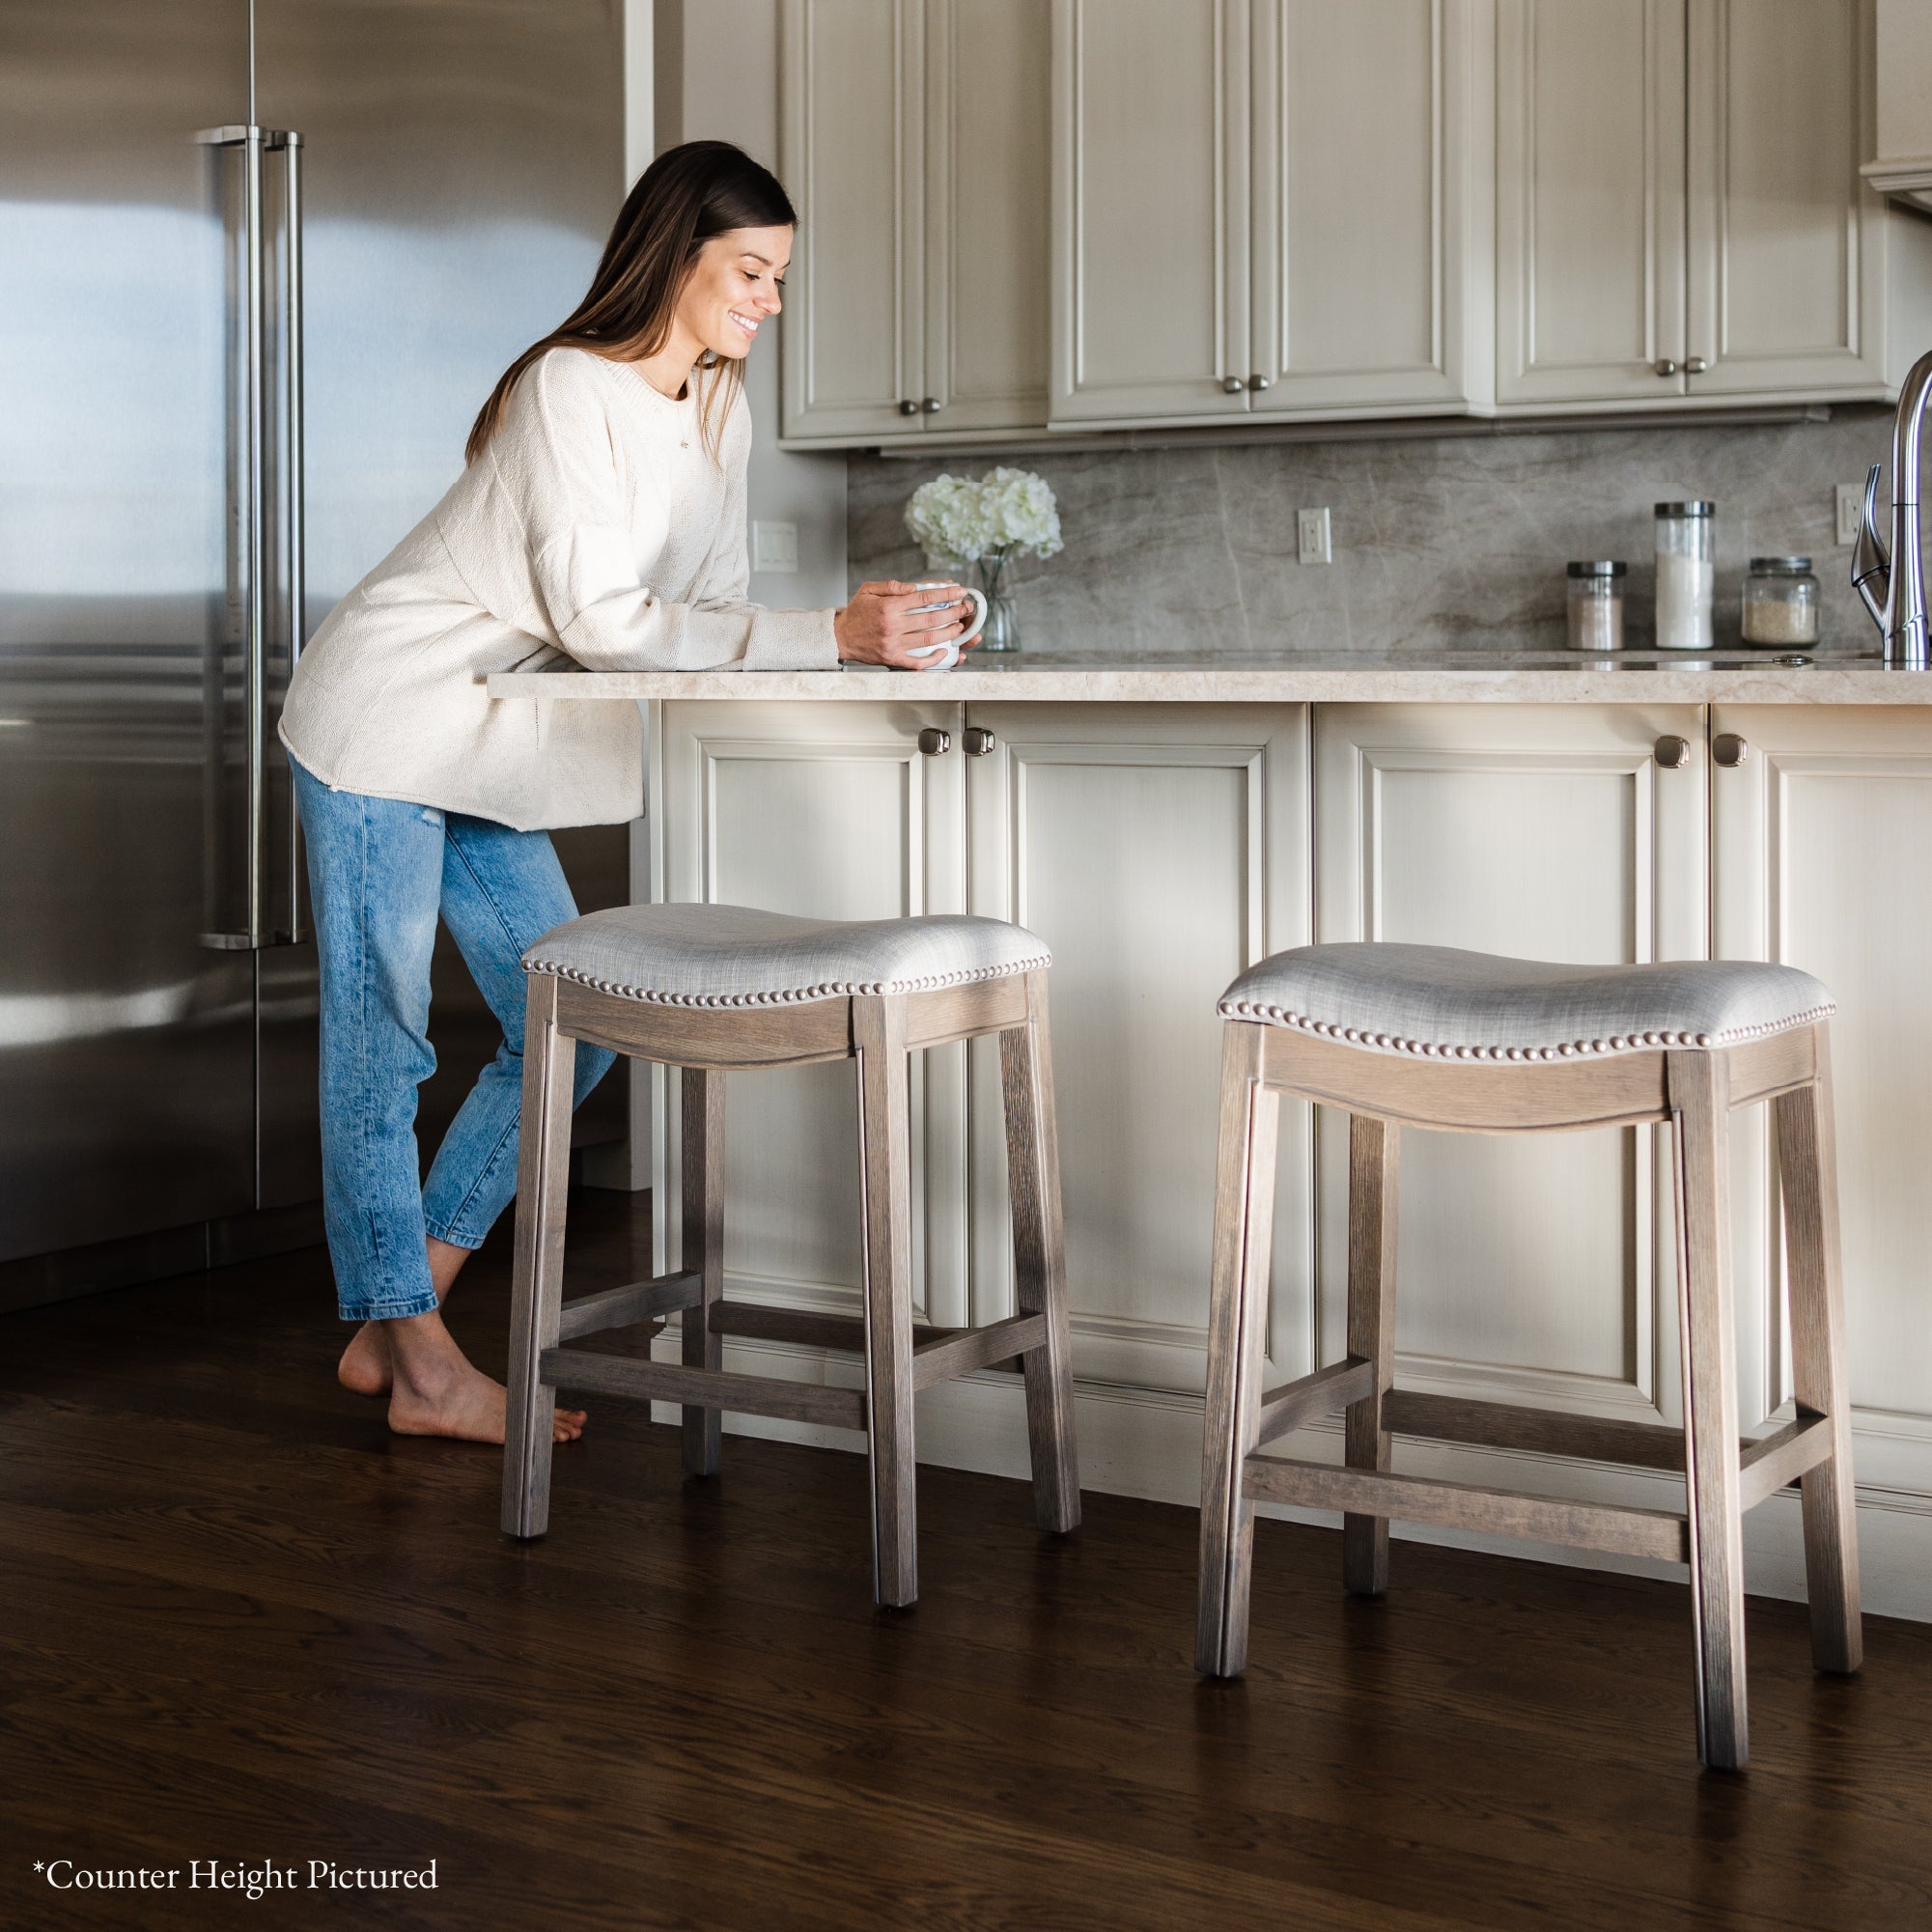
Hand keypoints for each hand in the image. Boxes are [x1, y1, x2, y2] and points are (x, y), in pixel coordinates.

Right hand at [834, 580, 978, 669]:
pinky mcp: (892, 658)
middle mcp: (893, 625)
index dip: (945, 594)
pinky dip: (933, 658)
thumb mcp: (868, 589)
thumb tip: (915, 587)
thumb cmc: (856, 613)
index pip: (924, 598)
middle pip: (932, 618)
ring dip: (949, 633)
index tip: (959, 591)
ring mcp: (894, 644)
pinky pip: (917, 662)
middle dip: (954, 612)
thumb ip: (892, 586)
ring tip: (961, 626)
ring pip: (929, 639)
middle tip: (966, 608)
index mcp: (889, 606)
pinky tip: (945, 651)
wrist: (840, 637)